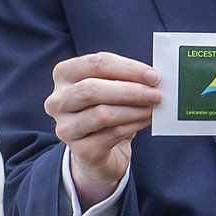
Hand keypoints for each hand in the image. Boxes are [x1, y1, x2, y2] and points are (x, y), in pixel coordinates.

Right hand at [46, 51, 159, 206]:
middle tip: (157, 94)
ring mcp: (66, 127)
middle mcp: (58, 101)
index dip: (128, 68)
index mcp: (64, 75)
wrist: (96, 151)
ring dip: (134, 109)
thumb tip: (153, 77)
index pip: (96, 64)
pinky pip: (112, 134)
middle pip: (92, 89)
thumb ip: (125, 78)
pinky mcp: (80, 149)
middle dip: (130, 90)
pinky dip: (134, 125)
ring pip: (102, 114)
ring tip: (154, 108)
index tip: (153, 75)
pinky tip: (146, 120)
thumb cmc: (105, 110)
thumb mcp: (110, 88)